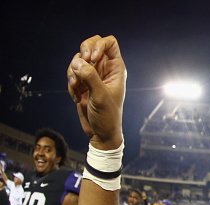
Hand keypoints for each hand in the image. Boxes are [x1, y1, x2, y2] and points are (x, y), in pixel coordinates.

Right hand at [67, 35, 126, 149]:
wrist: (100, 132)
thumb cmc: (108, 116)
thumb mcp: (100, 96)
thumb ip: (90, 77)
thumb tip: (77, 62)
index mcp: (116, 69)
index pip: (109, 43)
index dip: (98, 45)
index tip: (92, 59)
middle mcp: (105, 69)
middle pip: (90, 45)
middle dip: (82, 54)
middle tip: (81, 67)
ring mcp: (93, 75)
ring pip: (78, 59)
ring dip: (73, 72)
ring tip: (78, 88)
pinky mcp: (82, 82)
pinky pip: (72, 72)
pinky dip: (70, 83)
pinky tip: (76, 97)